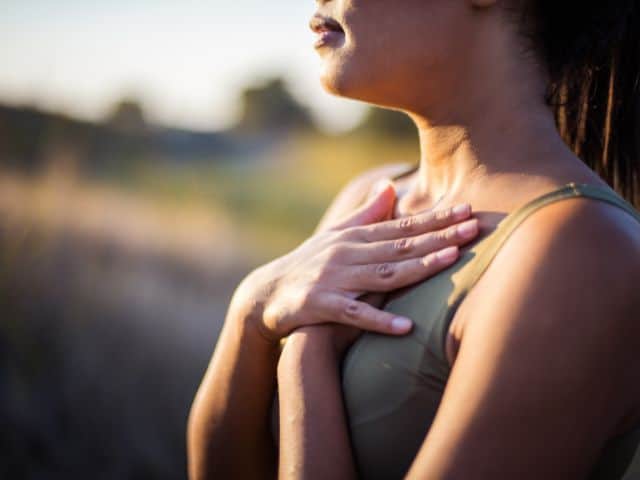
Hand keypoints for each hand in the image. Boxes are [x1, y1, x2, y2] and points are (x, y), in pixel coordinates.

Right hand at [235, 180, 478, 343]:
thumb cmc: (309, 263)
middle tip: (474, 228)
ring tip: (450, 261)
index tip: (467, 210)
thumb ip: (366, 214)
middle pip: (399, 246)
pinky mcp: (320, 305)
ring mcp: (334, 279)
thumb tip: (390, 186)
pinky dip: (379, 320)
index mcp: (355, 237)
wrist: (267, 293)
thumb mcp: (336, 236)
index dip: (436, 219)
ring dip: (417, 267)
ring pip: (383, 273)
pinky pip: (354, 314)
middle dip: (439, 236)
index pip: (402, 227)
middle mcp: (347, 253)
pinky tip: (406, 327)